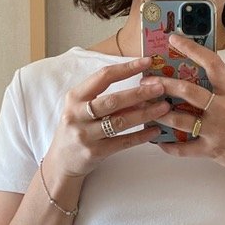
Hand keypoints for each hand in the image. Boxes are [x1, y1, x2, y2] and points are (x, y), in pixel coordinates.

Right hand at [44, 57, 170, 178]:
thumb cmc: (77, 130)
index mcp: (75, 97)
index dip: (126, 68)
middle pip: (113, 100)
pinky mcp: (95, 153)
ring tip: (163, 108)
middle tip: (161, 87)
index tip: (147, 62)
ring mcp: (86, 135)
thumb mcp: (80, 108)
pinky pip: (123, 142)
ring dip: (144, 114)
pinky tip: (155, 130)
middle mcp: (78, 114)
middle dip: (139, 93)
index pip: (103, 77)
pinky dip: (141, 136)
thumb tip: (140, 85)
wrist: (61, 162)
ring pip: (120, 122)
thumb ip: (102, 96)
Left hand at [141, 34, 224, 184]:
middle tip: (147, 81)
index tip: (174, 38)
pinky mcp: (212, 150)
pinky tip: (159, 142)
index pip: (212, 63)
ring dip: (161, 114)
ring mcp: (216, 130)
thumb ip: (221, 93)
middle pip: (189, 91)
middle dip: (165, 85)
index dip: (192, 48)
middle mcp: (223, 108)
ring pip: (181, 120)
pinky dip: (170, 147)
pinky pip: (185, 149)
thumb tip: (197, 81)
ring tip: (147, 110)